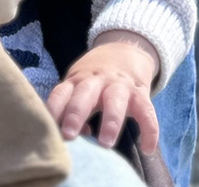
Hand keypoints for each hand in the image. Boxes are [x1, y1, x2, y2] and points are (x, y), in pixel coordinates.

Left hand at [46, 30, 160, 152]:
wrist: (126, 50)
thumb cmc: (94, 79)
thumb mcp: (79, 86)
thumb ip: (72, 109)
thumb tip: (76, 135)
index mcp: (77, 80)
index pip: (61, 93)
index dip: (53, 109)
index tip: (48, 129)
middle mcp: (97, 80)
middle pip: (84, 94)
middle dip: (75, 114)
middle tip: (68, 136)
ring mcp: (120, 86)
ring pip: (115, 101)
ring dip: (110, 121)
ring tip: (105, 144)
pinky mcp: (141, 94)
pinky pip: (147, 112)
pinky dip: (150, 131)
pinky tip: (148, 149)